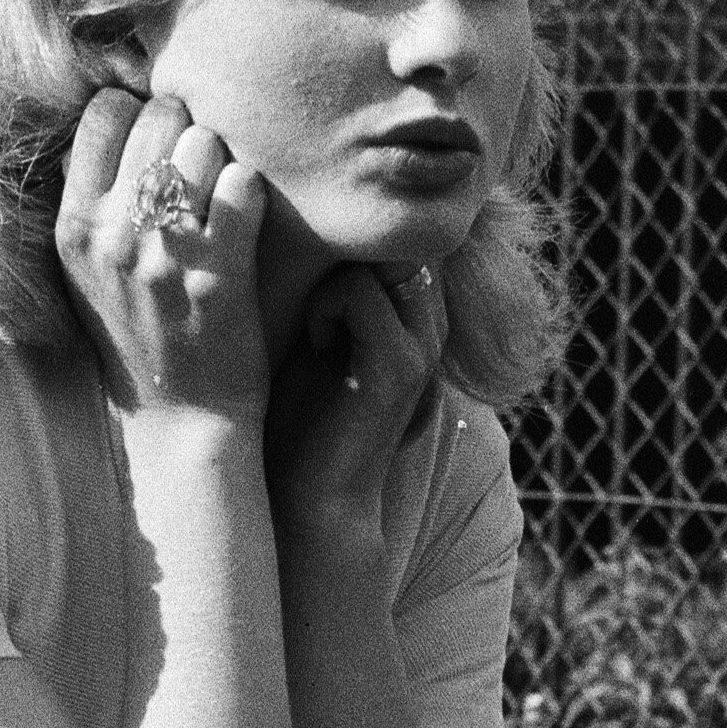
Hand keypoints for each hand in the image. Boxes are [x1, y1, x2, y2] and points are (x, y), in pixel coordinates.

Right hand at [55, 85, 275, 431]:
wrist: (183, 418)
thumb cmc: (139, 333)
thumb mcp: (86, 270)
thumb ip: (89, 198)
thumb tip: (109, 117)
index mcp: (74, 227)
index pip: (103, 112)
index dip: (138, 112)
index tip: (155, 140)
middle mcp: (113, 236)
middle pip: (159, 116)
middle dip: (186, 128)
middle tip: (197, 166)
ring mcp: (166, 255)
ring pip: (203, 142)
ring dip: (220, 159)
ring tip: (219, 193)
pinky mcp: (220, 274)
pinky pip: (243, 184)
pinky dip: (251, 191)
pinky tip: (246, 216)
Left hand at [267, 264, 446, 542]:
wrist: (310, 499)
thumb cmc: (298, 421)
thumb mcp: (313, 339)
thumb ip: (328, 289)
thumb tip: (299, 228)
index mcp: (413, 324)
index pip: (400, 243)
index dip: (356, 241)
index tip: (308, 263)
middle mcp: (428, 331)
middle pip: (398, 246)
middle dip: (346, 252)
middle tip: (306, 291)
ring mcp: (421, 349)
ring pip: (383, 263)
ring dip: (334, 280)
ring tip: (312, 328)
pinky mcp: (400, 369)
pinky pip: (363, 295)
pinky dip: (327, 308)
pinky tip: (315, 344)